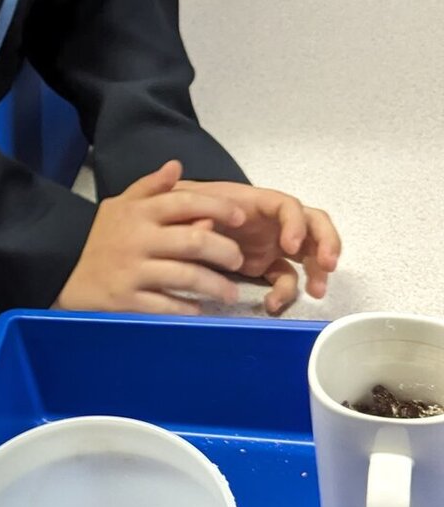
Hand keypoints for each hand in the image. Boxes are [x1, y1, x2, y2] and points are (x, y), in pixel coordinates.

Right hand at [56, 160, 247, 314]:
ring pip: (187, 276)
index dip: (218, 207)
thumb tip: (175, 165)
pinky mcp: (128, 300)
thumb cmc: (101, 241)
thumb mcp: (119, 206)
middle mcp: (137, 239)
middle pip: (194, 241)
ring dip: (216, 285)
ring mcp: (132, 271)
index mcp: (137, 213)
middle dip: (225, 251)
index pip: (185, 202)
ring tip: (229, 292)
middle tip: (238, 260)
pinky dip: (188, 308)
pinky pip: (168, 306)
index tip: (241, 218)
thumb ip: (149, 187)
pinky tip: (198, 309)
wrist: (65, 276)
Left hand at [174, 180, 340, 313]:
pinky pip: (285, 278)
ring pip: (308, 253)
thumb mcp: (188, 207)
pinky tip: (274, 304)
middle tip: (329, 265)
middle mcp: (272, 222)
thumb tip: (203, 226)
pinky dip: (285, 291)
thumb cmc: (188, 207)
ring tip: (316, 292)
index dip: (295, 224)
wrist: (178, 222)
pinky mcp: (266, 265)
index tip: (290, 246)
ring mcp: (273, 243)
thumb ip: (196, 216)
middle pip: (314, 225)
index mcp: (257, 202)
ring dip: (318, 271)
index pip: (289, 206)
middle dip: (327, 242)